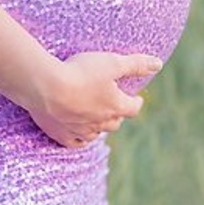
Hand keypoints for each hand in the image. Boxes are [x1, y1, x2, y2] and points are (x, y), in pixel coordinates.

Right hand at [25, 51, 162, 149]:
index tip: (136, 98)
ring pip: (96, 133)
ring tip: (96, 118)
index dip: (136, 102)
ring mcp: (81, 130)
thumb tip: (158, 64)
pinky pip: (75, 142)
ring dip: (99, 126)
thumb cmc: (80, 72)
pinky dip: (80, 138)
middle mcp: (101, 122)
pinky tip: (79, 133)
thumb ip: (135, 63)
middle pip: (115, 122)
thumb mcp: (111, 62)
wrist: (45, 86)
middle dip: (117, 114)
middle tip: (114, 106)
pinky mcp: (61, 134)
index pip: (133, 108)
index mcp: (115, 106)